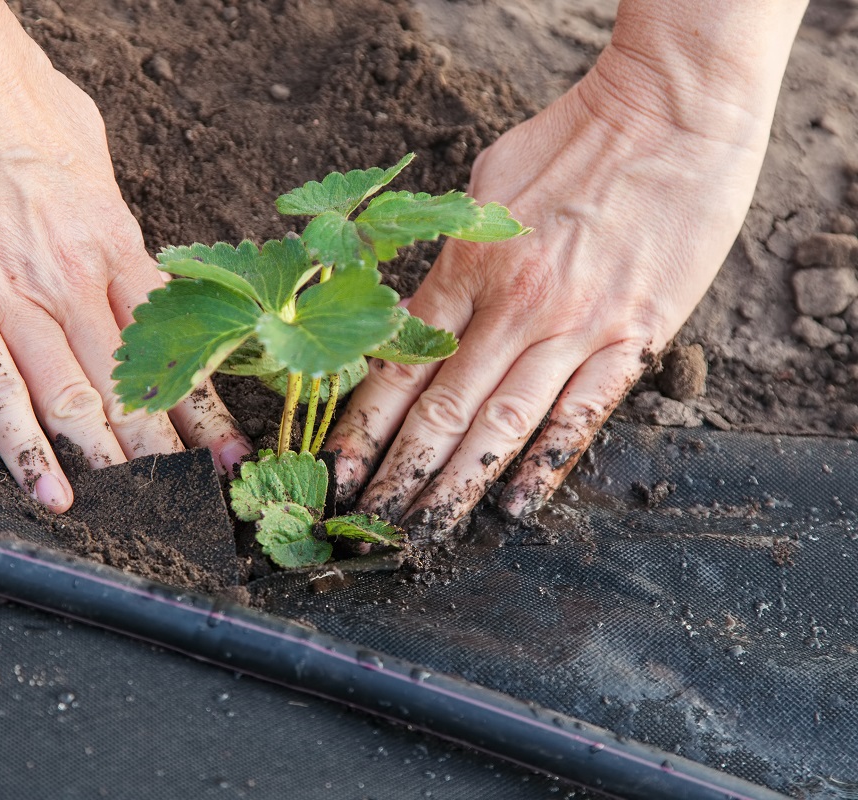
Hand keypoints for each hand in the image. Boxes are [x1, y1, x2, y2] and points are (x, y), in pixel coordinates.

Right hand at [0, 0, 249, 510]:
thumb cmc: (9, 86)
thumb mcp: (89, 147)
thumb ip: (110, 214)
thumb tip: (124, 250)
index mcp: (113, 237)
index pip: (177, 341)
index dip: (210, 403)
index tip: (234, 448)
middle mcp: (73, 275)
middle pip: (136, 383)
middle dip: (174, 453)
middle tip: (205, 503)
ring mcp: (10, 293)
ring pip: (76, 399)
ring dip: (114, 465)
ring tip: (147, 519)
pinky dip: (24, 451)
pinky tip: (51, 494)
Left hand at [326, 8, 799, 535]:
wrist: (670, 112)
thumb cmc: (569, 139)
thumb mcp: (483, 184)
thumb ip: (451, 255)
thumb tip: (417, 309)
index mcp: (466, 266)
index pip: (400, 364)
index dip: (363, 426)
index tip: (338, 471)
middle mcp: (511, 306)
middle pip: (441, 409)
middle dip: (399, 474)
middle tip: (368, 525)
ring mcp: (572, 326)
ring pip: (502, 423)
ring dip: (458, 484)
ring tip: (423, 532)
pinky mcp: (631, 337)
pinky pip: (582, 414)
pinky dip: (547, 464)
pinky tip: (516, 505)